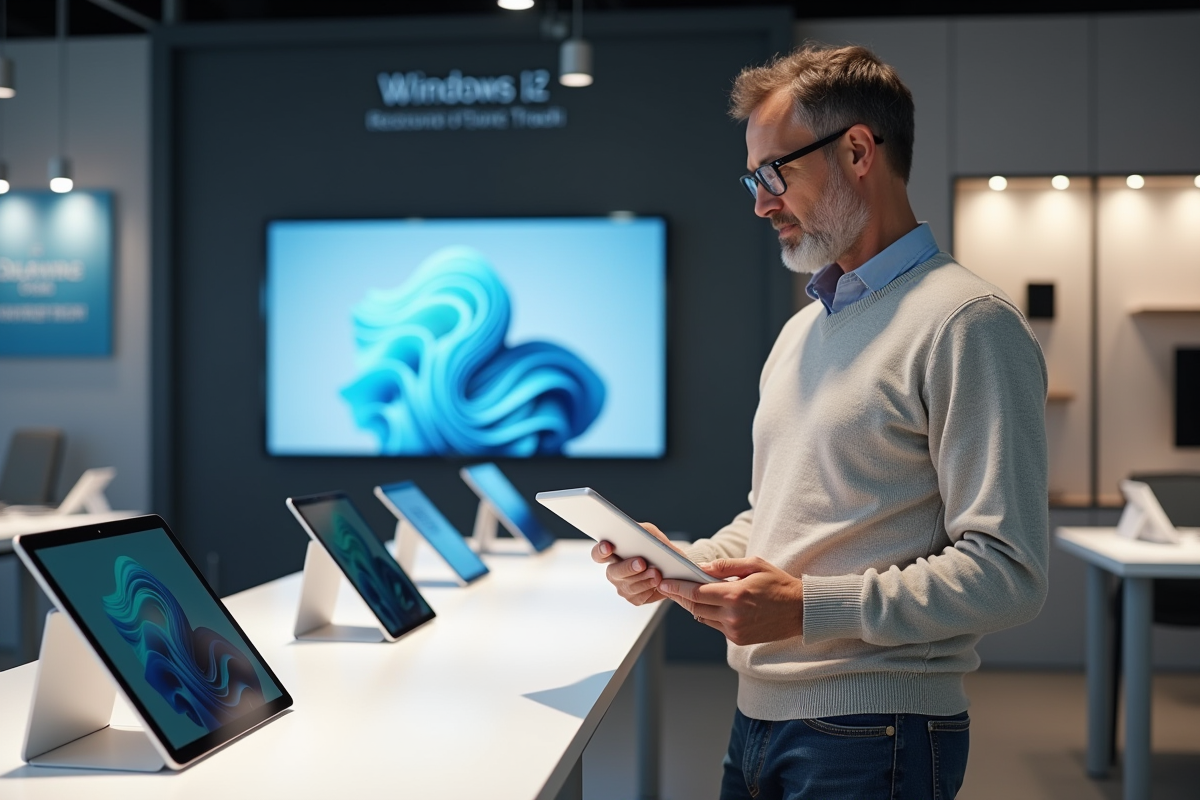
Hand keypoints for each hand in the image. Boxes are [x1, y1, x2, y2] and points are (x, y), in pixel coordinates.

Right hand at [590, 522, 684, 605]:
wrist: (672, 565)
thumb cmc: (657, 547)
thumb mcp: (650, 533)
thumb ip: (641, 530)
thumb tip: (636, 532)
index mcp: (612, 554)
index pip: (598, 554)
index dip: (600, 551)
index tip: (608, 546)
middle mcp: (614, 572)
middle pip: (614, 572)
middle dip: (628, 567)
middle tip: (641, 563)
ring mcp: (622, 586)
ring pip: (628, 586)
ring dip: (643, 579)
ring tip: (656, 573)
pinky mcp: (634, 598)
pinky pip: (639, 597)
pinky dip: (649, 589)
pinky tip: (658, 583)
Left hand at [658, 557, 803, 645]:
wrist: (801, 611)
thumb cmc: (779, 584)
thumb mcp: (754, 565)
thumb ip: (725, 566)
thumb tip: (701, 568)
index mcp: (735, 595)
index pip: (695, 593)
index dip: (676, 588)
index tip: (664, 583)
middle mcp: (732, 616)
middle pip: (694, 607)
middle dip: (681, 596)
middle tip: (671, 586)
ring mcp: (735, 630)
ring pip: (703, 618)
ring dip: (694, 606)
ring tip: (688, 594)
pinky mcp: (738, 639)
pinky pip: (715, 626)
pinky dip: (709, 615)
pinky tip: (710, 605)